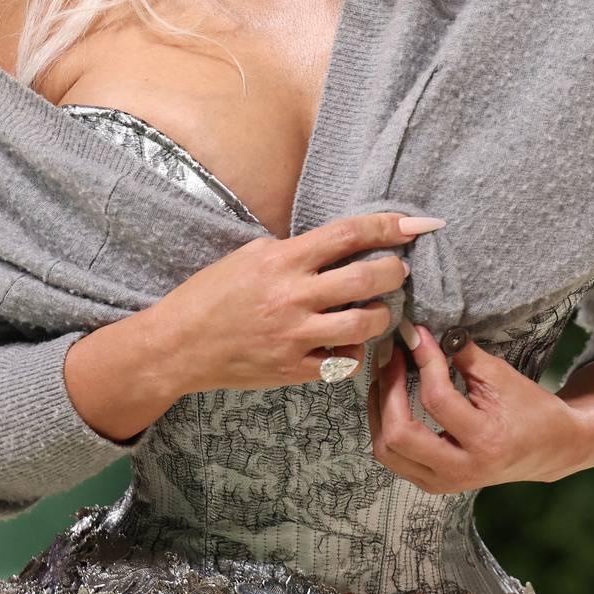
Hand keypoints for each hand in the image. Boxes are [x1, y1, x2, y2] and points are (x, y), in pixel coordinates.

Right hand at [150, 212, 433, 394]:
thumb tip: (342, 243)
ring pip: (362, 326)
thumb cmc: (212, 293)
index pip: (347, 234)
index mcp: (282, 260)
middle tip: (399, 270)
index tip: (416, 223)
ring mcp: (293, 337)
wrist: (177, 344)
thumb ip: (296, 249)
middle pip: (365, 279)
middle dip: (395, 271)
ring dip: (381, 315)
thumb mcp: (251, 255)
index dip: (388, 225)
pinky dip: (355, 354)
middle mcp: (291, 296)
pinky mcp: (291, 370)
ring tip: (377, 309)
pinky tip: (350, 344)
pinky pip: (342, 365)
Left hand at [367, 322, 591, 492]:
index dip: (423, 360)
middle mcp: (461, 469)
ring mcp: (444, 483)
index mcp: (484, 441)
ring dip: (379, 409)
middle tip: (390, 354)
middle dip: (388, 388)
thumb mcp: (503, 377)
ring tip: (384, 374)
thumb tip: (423, 334)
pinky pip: (394, 459)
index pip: (437, 399)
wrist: (548, 449)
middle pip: (400, 435)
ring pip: (387, 452)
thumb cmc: (530, 408)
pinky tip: (389, 399)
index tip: (415, 333)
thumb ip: (463, 356)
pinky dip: (384, 427)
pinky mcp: (434, 484)